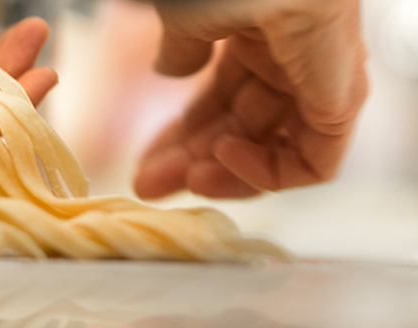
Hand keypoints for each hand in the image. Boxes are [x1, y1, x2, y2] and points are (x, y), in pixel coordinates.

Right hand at [134, 0, 367, 197]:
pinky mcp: (340, 99)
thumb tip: (170, 71)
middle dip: (193, 160)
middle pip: (239, 130)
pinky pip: (314, 159)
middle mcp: (288, 61)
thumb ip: (181, 48)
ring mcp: (316, 81)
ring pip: (270, 148)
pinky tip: (224, 159)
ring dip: (223, 172)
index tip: (150, 158)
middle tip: (152, 183)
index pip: (219, 102)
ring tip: (181, 184)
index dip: (183, 134)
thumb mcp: (187, 16)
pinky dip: (270, 172)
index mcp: (257, 37)